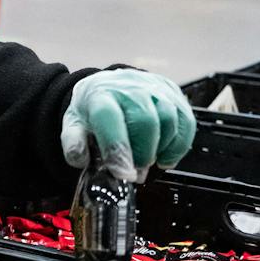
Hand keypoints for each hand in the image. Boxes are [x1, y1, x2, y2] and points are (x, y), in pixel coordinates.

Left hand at [60, 70, 196, 181]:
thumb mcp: (74, 124)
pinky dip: (179, 145)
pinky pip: (186, 121)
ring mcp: (155, 88)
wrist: (109, 86)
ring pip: (169, 119)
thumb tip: (80, 159)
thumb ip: (73, 143)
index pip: (110, 117)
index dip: (118, 147)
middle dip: (143, 153)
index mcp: (100, 95)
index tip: (123, 174)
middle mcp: (130, 87)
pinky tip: (165, 157)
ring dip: (161, 149)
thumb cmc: (93, 110)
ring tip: (148, 163)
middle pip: (145, 120)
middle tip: (136, 172)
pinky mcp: (174, 94)